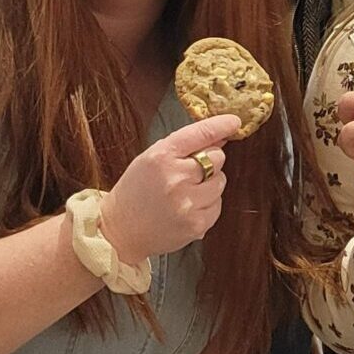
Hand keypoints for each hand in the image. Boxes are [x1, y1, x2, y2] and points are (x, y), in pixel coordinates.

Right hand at [98, 114, 239, 264]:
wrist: (119, 231)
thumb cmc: (136, 191)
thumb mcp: (150, 158)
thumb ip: (183, 146)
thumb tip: (219, 137)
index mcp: (161, 157)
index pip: (200, 134)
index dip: (221, 125)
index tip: (234, 122)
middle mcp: (176, 178)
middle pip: (217, 158)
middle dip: (208, 162)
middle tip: (189, 173)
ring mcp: (187, 203)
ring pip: (221, 181)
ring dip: (209, 184)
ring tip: (185, 192)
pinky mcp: (196, 224)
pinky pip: (218, 204)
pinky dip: (208, 204)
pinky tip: (187, 207)